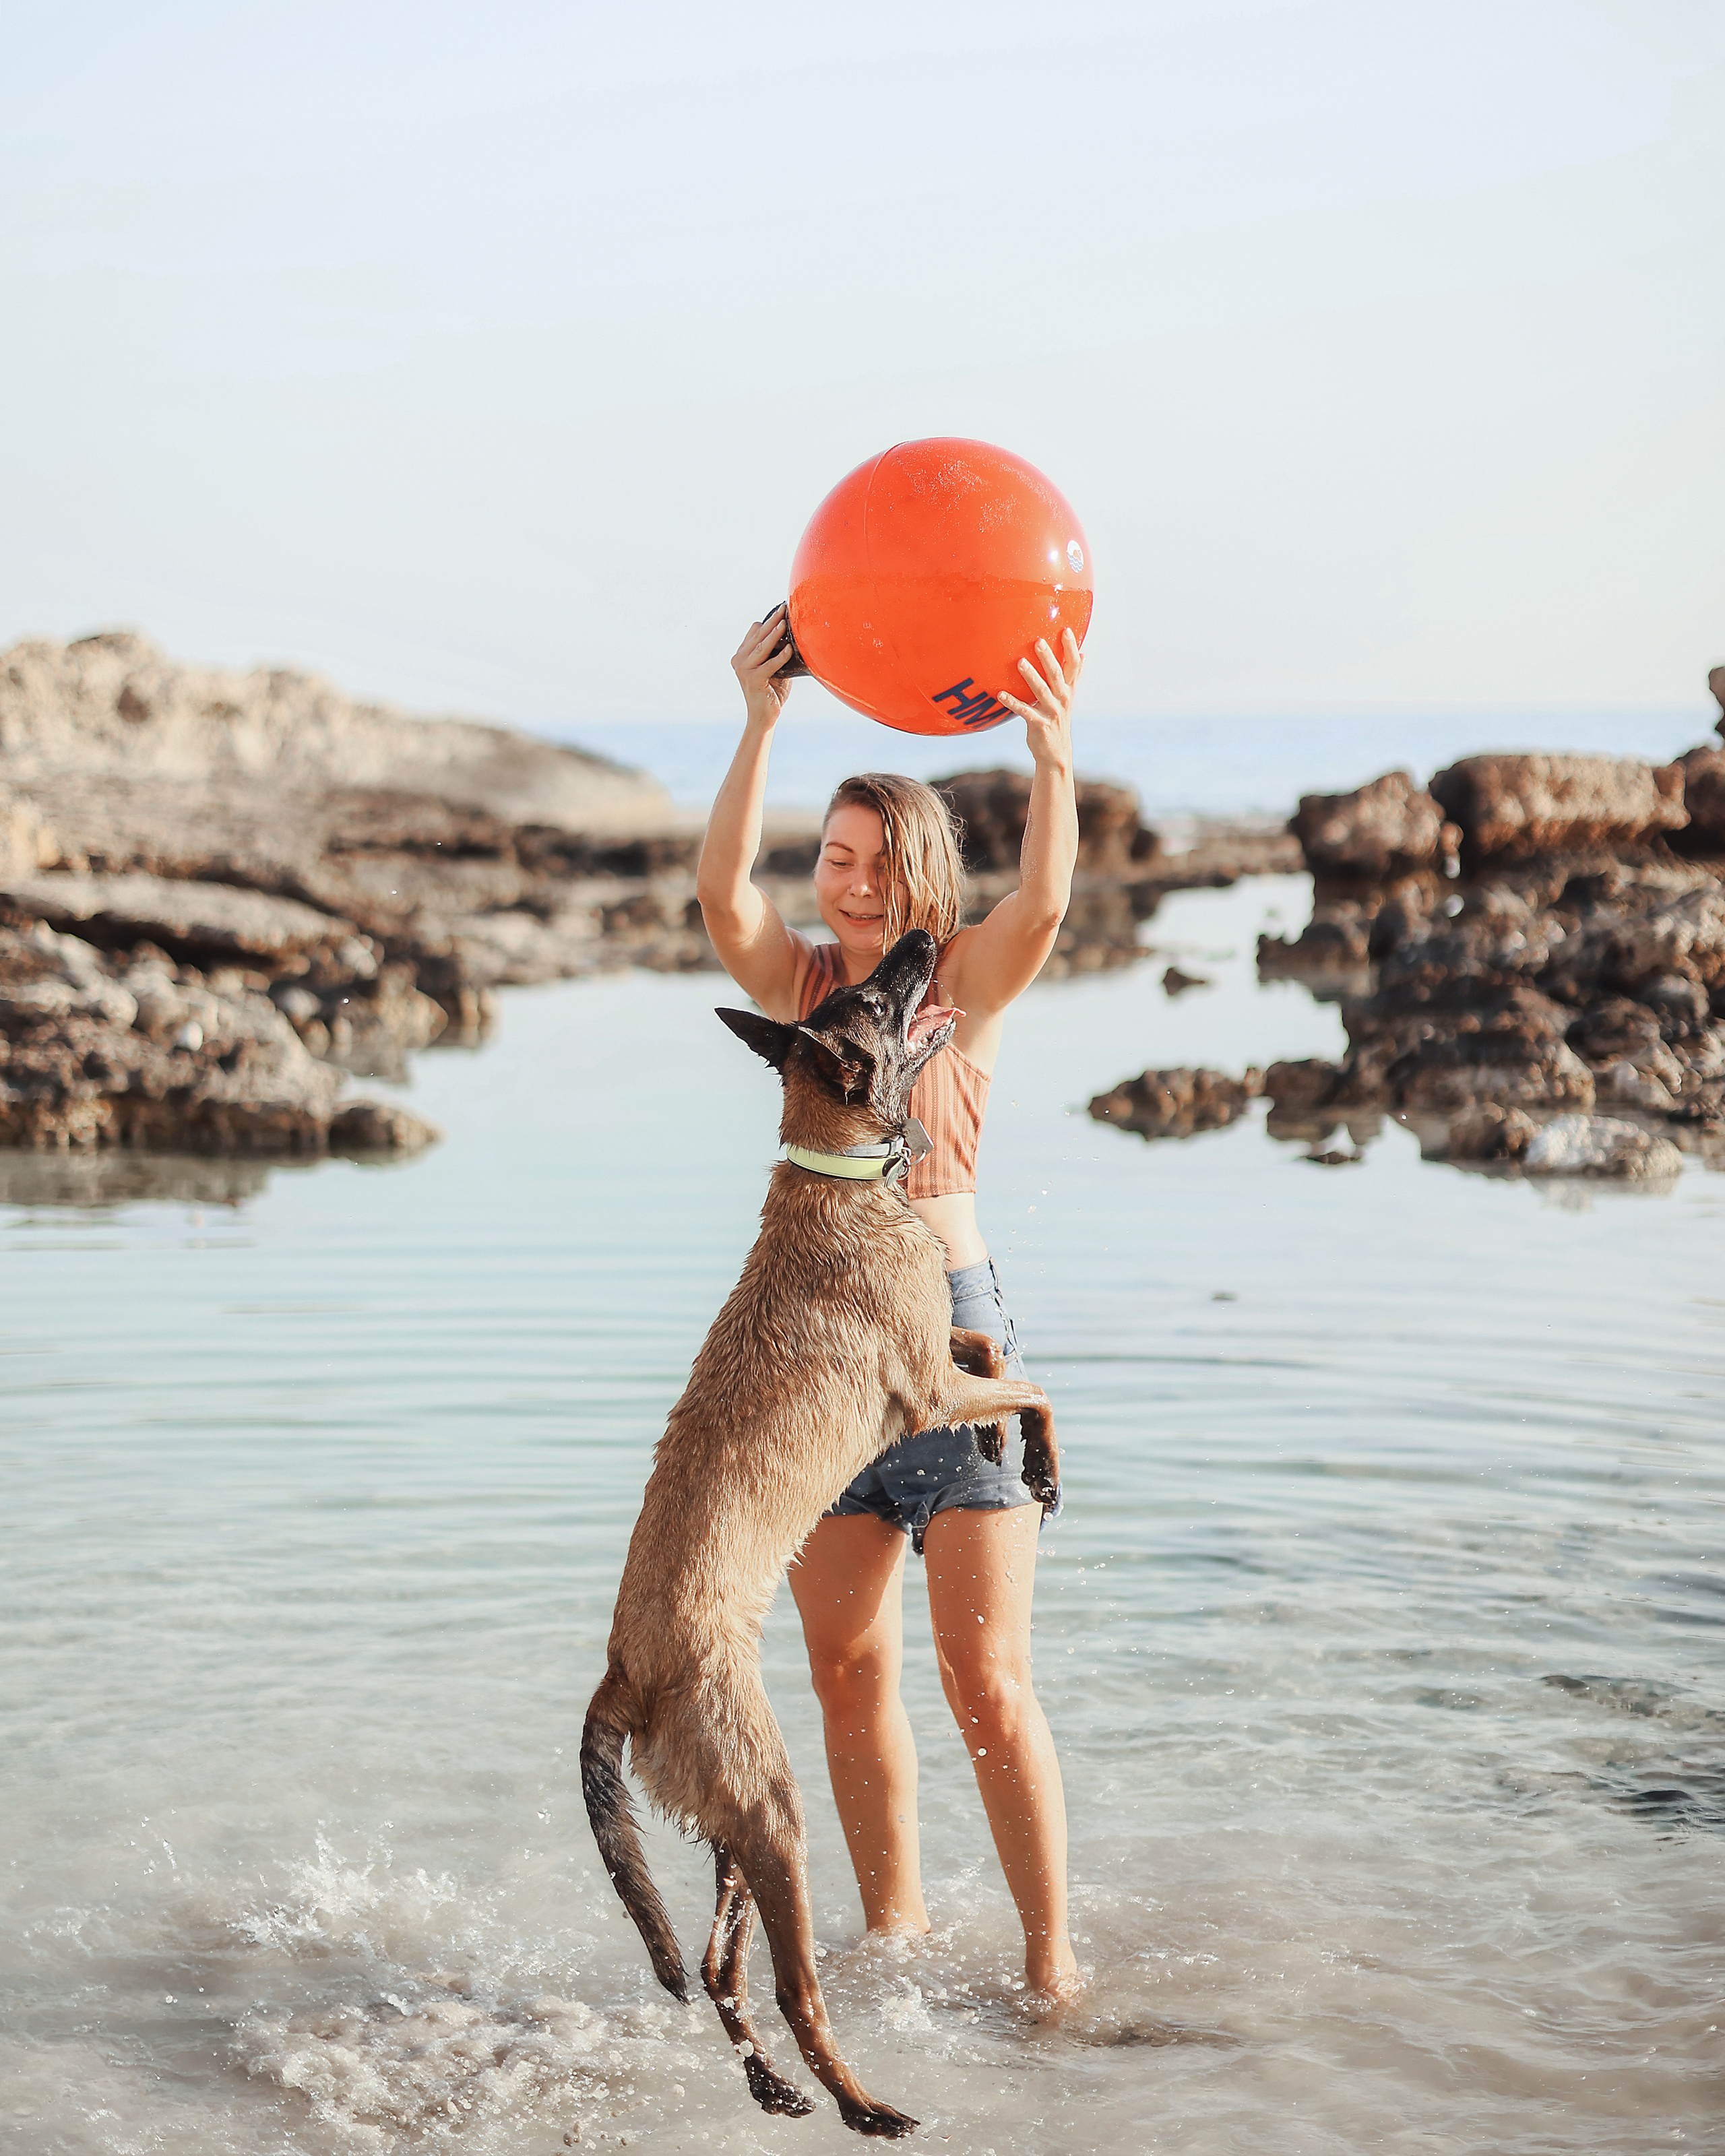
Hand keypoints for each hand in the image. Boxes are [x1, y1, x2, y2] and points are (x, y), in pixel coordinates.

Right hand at [732, 608, 795, 728]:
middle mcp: (739, 660)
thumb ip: (777, 653)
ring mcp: (744, 670)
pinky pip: (769, 664)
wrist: (764, 717)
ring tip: (785, 622)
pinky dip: (780, 656)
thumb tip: (793, 637)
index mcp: (742, 655)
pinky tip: (789, 649)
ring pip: (762, 647)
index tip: (781, 611)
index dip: (767, 621)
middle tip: (784, 608)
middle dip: (772, 621)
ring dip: (774, 634)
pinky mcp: (752, 680)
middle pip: (757, 635)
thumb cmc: (772, 692)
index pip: (753, 632)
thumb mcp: (775, 668)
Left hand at [996, 627, 1080, 771]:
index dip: (1071, 648)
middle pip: (1057, 675)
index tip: (1066, 629)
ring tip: (1020, 663)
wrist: (1055, 752)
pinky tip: (1000, 695)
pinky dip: (1012, 703)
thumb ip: (1074, 676)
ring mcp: (1052, 712)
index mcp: (1068, 690)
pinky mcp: (1039, 725)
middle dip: (1048, 658)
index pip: (1074, 665)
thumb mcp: (1067, 697)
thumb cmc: (1057, 719)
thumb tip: (1084, 654)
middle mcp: (1062, 699)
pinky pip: (1024, 712)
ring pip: (1041, 691)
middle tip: (1038, 642)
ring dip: (1030, 677)